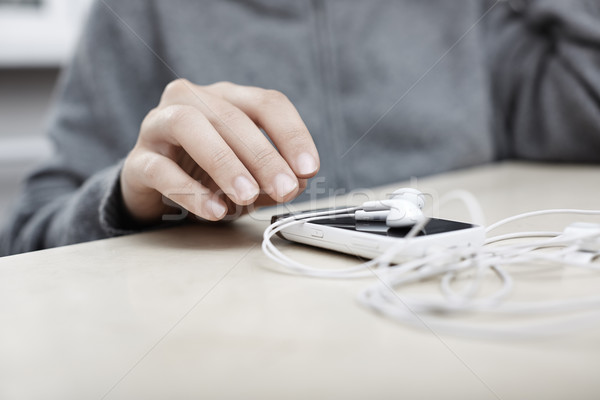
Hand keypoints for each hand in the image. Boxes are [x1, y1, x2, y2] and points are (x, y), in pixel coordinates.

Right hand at [121, 80, 319, 222]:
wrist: (155, 188)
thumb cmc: (208, 173)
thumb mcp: (248, 173)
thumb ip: (272, 175)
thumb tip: (298, 182)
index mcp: (227, 98)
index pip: (266, 103)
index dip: (292, 134)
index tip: (309, 169)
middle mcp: (191, 100)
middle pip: (231, 116)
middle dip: (263, 155)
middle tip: (285, 189)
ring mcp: (158, 125)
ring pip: (188, 125)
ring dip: (224, 161)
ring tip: (247, 195)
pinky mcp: (138, 159)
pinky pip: (161, 169)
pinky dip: (191, 192)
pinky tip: (215, 211)